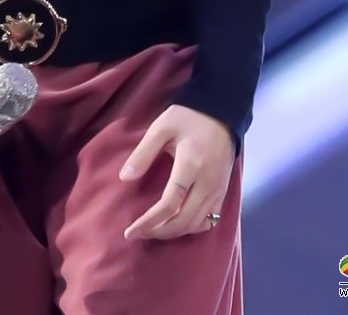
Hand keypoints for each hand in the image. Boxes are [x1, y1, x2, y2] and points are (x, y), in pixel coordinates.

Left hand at [120, 105, 235, 239]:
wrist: (222, 112)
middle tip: (138, 233)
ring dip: (174, 233)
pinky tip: (177, 226)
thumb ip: (143, 152)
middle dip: (158, 232)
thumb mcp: (162, 127)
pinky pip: (210, 220)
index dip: (149, 222)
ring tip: (153, 231)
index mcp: (191, 164)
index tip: (130, 230)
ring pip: (196, 224)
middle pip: (183, 220)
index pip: (170, 204)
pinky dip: (192, 228)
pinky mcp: (223, 191)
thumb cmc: (188, 117)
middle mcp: (207, 182)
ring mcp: (218, 189)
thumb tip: (124, 178)